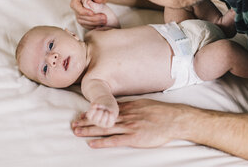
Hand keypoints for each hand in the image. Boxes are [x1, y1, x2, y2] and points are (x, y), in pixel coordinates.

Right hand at [70, 0, 115, 29]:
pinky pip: (85, 23)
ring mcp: (80, 9)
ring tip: (105, 21)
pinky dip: (92, 26)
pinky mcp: (84, 15)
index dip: (81, 10)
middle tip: (104, 18)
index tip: (92, 13)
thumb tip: (96, 0)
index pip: (74, 4)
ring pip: (81, 20)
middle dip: (91, 18)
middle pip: (78, 14)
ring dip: (92, 23)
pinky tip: (101, 25)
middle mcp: (77, 2)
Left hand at [72, 99, 188, 147]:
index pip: (105, 110)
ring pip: (105, 129)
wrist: (174, 119)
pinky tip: (92, 144)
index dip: (92, 113)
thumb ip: (130, 106)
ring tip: (77, 132)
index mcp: (127, 107)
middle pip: (102, 119)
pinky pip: (115, 141)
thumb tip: (119, 107)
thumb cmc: (160, 111)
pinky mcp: (134, 137)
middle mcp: (125, 116)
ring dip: (89, 131)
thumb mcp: (143, 103)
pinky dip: (102, 142)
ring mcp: (129, 126)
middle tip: (73, 125)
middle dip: (86, 122)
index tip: (81, 115)